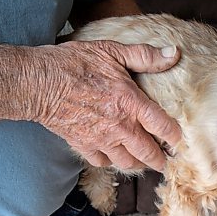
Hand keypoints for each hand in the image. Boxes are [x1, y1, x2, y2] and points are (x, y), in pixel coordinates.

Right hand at [33, 40, 180, 171]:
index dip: (175, 137)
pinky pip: (103, 162)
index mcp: (131, 104)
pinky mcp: (83, 146)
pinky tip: (114, 155)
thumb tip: (174, 53)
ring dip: (138, 163)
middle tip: (166, 162)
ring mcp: (101, 140)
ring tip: (143, 161)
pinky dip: (111, 162)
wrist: (37, 82)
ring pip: (127, 162)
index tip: (179, 141)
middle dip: (160, 160)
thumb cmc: (74, 64)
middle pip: (148, 153)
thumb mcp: (112, 51)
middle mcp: (120, 127)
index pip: (163, 127)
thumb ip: (145, 56)